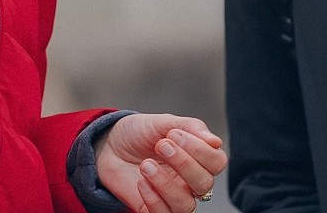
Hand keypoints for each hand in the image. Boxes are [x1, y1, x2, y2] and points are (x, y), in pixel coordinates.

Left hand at [96, 114, 227, 212]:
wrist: (109, 145)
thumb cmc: (139, 134)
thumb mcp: (163, 122)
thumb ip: (190, 127)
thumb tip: (216, 142)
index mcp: (197, 159)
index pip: (217, 162)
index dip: (199, 149)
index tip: (173, 133)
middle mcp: (189, 181)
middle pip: (205, 183)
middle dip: (183, 163)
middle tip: (161, 146)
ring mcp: (172, 197)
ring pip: (186, 205)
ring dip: (165, 183)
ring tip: (146, 165)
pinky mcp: (154, 209)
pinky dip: (154, 199)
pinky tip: (141, 181)